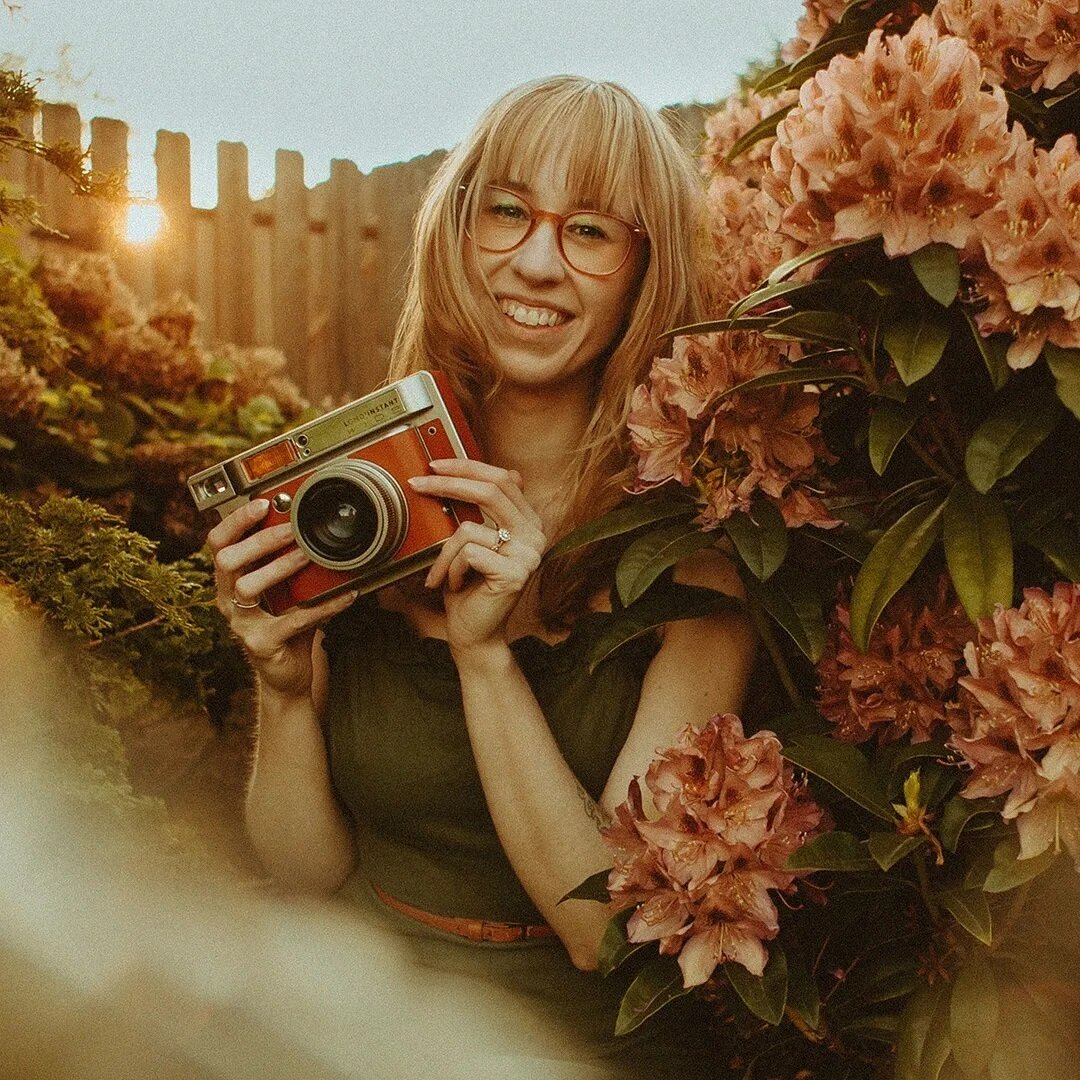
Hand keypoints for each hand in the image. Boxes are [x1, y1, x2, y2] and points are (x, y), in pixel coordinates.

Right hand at [208, 499, 356, 697]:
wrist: (287, 674)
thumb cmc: (287, 626)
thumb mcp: (287, 590)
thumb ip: (292, 562)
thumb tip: (318, 527)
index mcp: (231, 581)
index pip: (218, 543)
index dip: (235, 521)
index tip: (262, 503)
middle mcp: (228, 601)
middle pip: (226, 561)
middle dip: (258, 541)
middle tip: (291, 529)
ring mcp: (242, 624)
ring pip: (247, 588)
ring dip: (280, 567)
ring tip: (309, 555)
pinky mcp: (262, 645)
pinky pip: (292, 621)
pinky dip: (322, 606)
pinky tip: (345, 596)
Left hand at [407, 460, 545, 653]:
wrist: (475, 633)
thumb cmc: (469, 588)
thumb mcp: (472, 542)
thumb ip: (481, 511)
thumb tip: (479, 472)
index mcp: (529, 522)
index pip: (503, 479)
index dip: (468, 467)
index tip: (435, 465)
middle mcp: (535, 534)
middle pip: (490, 491)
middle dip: (447, 484)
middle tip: (417, 483)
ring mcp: (529, 554)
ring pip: (468, 528)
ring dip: (443, 554)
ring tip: (444, 574)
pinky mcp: (515, 573)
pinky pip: (467, 554)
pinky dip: (450, 570)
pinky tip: (456, 586)